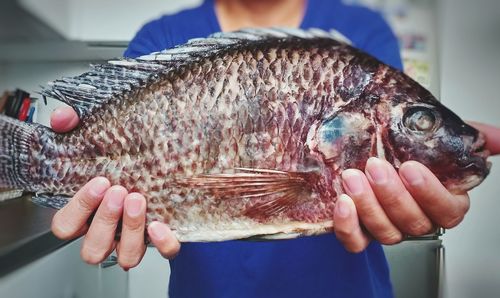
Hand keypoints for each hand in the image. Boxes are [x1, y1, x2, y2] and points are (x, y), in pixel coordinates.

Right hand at [50, 107, 179, 268]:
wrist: (161, 167)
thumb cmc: (120, 161)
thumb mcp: (94, 140)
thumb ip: (72, 127)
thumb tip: (63, 118)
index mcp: (85, 216)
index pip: (65, 228)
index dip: (78, 209)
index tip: (98, 182)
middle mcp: (108, 233)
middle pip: (93, 247)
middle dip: (105, 220)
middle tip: (118, 190)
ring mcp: (135, 240)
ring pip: (126, 257)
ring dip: (131, 230)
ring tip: (138, 200)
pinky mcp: (163, 240)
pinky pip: (164, 253)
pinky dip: (163, 243)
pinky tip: (160, 224)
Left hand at [333, 122, 499, 252]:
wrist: (366, 154)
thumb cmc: (403, 150)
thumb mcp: (435, 138)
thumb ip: (467, 138)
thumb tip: (495, 138)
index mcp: (441, 202)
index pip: (447, 211)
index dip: (430, 193)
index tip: (410, 168)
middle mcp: (416, 218)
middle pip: (413, 222)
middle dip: (393, 195)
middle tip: (376, 167)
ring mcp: (388, 228)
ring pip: (385, 232)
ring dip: (368, 205)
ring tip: (353, 177)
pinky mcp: (360, 232)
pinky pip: (356, 242)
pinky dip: (348, 227)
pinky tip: (343, 203)